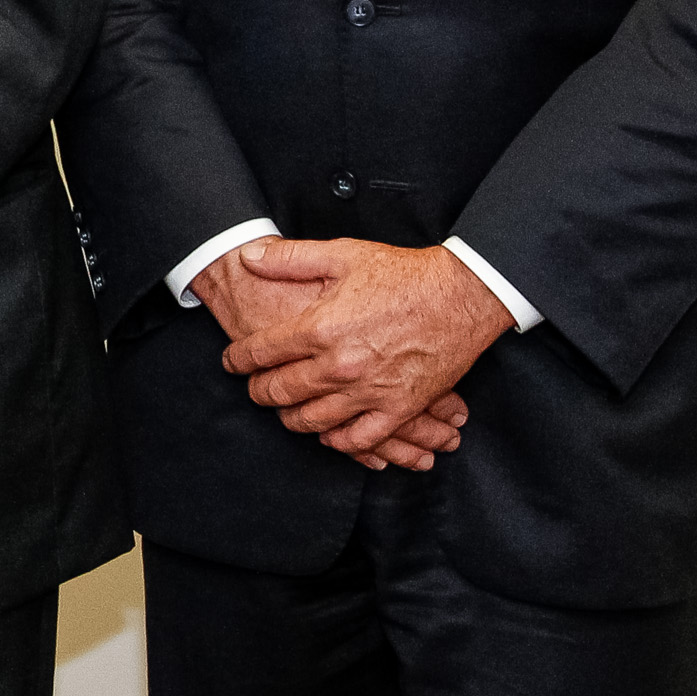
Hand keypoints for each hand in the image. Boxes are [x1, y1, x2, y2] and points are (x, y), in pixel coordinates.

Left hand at [220, 240, 510, 460]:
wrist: (464, 294)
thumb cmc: (405, 274)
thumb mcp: (342, 254)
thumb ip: (288, 258)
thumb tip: (247, 257)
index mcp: (319, 328)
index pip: (259, 353)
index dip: (238, 359)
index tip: (232, 361)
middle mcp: (339, 365)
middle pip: (279, 392)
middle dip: (258, 392)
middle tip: (253, 388)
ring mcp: (370, 391)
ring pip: (312, 420)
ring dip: (290, 418)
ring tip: (284, 410)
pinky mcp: (400, 408)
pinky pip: (360, 439)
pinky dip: (338, 441)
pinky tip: (328, 433)